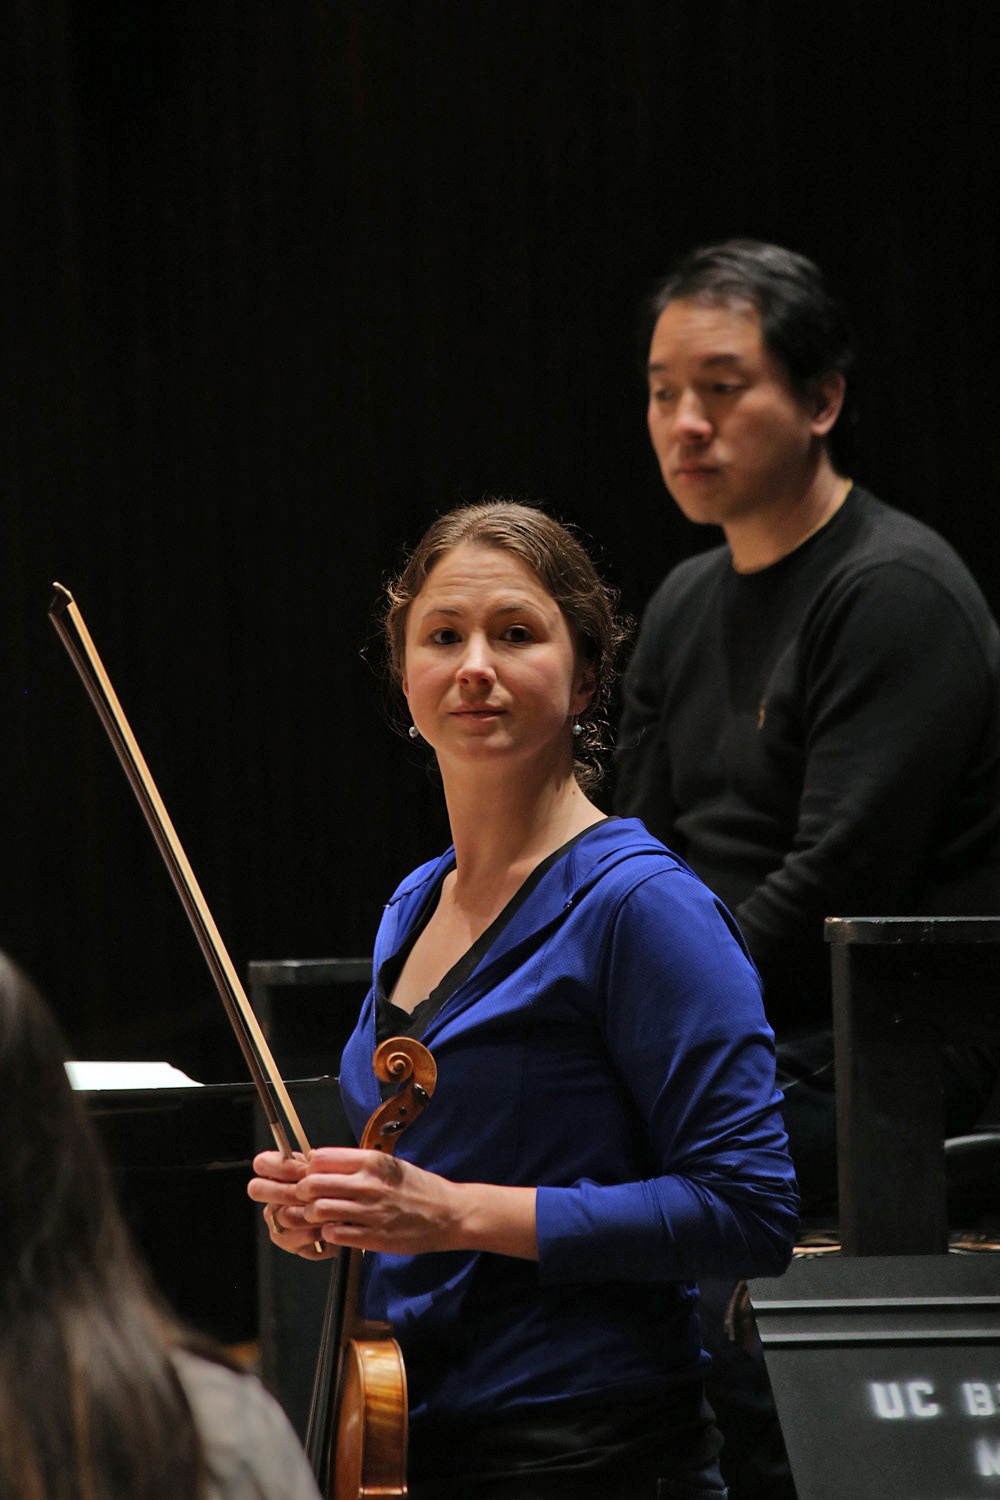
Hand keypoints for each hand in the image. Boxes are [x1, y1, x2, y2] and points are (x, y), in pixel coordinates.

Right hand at [247, 1149, 337, 1259]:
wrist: (341, 1217)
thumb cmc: (330, 1188)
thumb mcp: (325, 1170)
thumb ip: (316, 1163)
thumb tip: (312, 1157)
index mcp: (276, 1171)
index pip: (262, 1163)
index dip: (282, 1166)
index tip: (306, 1171)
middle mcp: (268, 1194)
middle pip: (257, 1189)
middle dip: (289, 1191)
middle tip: (314, 1194)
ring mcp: (272, 1217)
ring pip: (283, 1215)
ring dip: (309, 1213)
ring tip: (328, 1212)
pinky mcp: (281, 1238)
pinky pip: (292, 1237)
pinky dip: (313, 1232)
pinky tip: (326, 1227)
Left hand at [293, 1146, 461, 1255]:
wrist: (447, 1213)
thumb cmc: (417, 1187)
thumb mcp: (388, 1165)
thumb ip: (356, 1164)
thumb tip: (319, 1160)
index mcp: (372, 1162)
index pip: (321, 1158)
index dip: (309, 1167)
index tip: (311, 1175)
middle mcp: (368, 1184)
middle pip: (313, 1183)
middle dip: (303, 1192)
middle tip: (306, 1197)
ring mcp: (370, 1212)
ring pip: (319, 1210)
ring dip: (313, 1214)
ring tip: (319, 1216)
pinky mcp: (373, 1237)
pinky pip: (334, 1234)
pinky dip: (327, 1232)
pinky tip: (334, 1230)